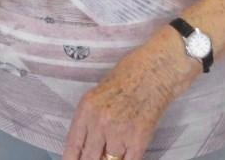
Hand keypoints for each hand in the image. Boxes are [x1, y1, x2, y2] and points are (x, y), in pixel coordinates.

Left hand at [62, 46, 184, 159]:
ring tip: (108, 156)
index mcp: (87, 108)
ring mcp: (119, 133)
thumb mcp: (99, 93)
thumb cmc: (127, 76)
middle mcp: (100, 123)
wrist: (153, 72)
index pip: (74, 144)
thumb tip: (87, 141)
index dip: (71, 158)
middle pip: (89, 157)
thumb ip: (91, 117)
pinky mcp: (138, 141)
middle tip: (91, 158)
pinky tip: (122, 158)